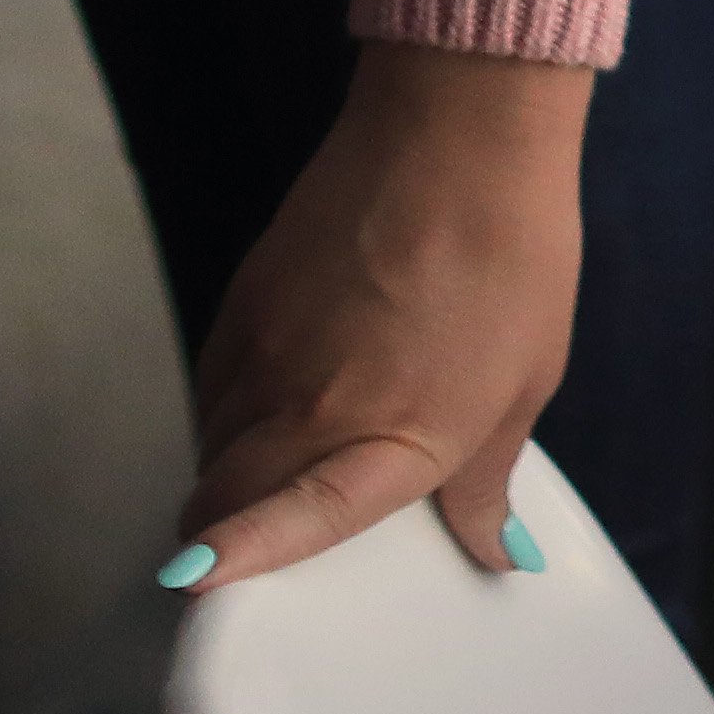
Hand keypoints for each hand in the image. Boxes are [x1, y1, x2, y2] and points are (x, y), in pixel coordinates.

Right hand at [162, 41, 591, 589]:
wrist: (460, 127)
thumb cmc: (511, 256)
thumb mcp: (522, 382)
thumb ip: (485, 478)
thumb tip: (492, 550)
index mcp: (391, 431)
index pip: (294, 517)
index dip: (241, 556)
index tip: (192, 585)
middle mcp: (309, 398)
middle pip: (222, 495)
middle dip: (221, 536)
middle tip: (243, 554)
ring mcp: (266, 345)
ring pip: (213, 441)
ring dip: (228, 473)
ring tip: (274, 472)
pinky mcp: (246, 297)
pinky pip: (215, 383)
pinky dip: (229, 412)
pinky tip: (275, 400)